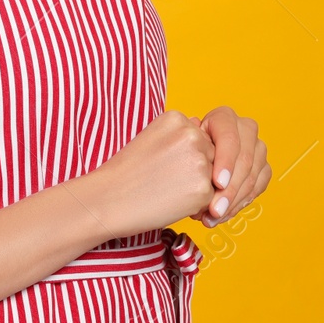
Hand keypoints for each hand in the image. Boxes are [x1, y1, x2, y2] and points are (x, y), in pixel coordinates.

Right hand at [87, 110, 216, 238]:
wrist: (109, 198)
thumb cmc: (126, 172)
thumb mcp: (150, 138)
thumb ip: (178, 133)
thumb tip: (200, 124)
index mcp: (176, 118)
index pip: (199, 138)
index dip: (182, 157)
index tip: (162, 165)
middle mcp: (191, 134)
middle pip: (211, 155)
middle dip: (194, 170)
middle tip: (165, 180)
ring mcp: (199, 160)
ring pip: (214, 176)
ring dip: (197, 186)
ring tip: (168, 190)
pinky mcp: (203, 188)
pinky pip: (211, 197)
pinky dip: (196, 204)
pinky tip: (172, 202)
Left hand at [189, 107, 269, 226]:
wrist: (190, 157)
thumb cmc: (181, 149)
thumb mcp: (182, 145)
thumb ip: (191, 151)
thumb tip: (198, 160)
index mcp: (224, 117)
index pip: (229, 138)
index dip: (225, 162)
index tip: (217, 184)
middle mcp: (245, 129)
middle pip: (244, 160)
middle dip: (229, 190)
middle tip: (214, 210)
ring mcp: (257, 148)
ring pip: (252, 177)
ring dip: (233, 201)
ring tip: (213, 217)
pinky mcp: (263, 166)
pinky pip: (258, 187)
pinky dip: (240, 203)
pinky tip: (224, 213)